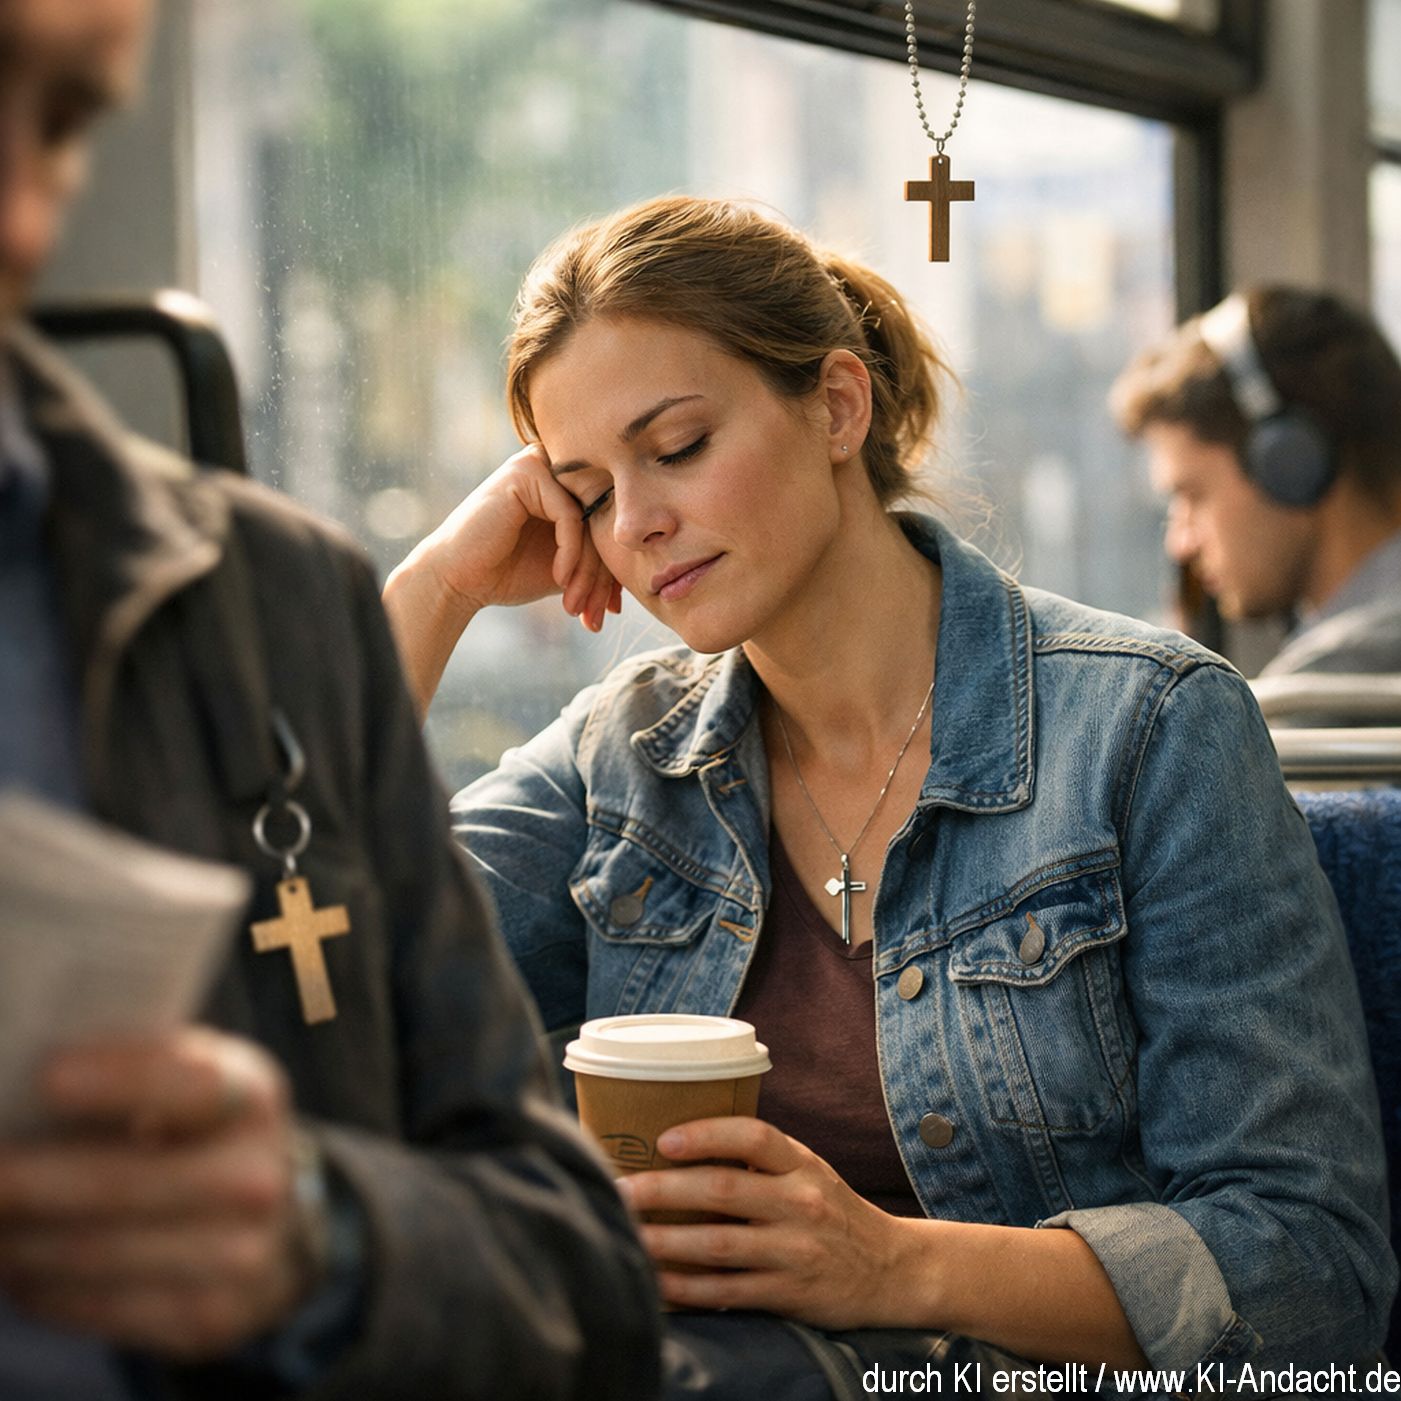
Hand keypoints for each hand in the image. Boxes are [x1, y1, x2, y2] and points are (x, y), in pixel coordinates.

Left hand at [0, 1028, 318, 1360]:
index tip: (46, 1078)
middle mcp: (256, 1178)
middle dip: (26, 1179)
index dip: (119, 1081)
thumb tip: (22, 1085)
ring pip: (92, 1252)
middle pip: (119, 1182)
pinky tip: (15, 1261)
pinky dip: (37, 1284)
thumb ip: (134, 1071)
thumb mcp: (195, 1081)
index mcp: (252, 1098)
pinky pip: (94, 1306)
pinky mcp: (206, 1318)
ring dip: (17, 1239)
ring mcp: (238, 1256)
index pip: (190, 1085)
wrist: (276, 1222)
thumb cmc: (200, 1131)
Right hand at [400, 444, 621, 630]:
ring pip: (590, 521)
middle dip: (603, 576)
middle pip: (603, 521)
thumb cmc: (508, 573)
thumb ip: (598, 559)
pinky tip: (560, 580)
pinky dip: (570, 553)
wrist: (460, 579)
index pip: (607, 525)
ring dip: (588, 571)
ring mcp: (541, 464)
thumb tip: (642, 572)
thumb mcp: (567, 568)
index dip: (612, 571)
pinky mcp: (528, 472)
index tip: (609, 610)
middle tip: (598, 615)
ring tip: (576, 605)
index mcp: (566, 486)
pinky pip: (570, 516)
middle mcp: (556, 468)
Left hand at [615, 1116, 910, 1328]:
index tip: (662, 1140)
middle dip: (663, 1190)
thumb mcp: (809, 1172)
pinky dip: (688, 1287)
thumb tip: (681, 1144)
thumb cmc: (833, 1212)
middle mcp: (800, 1203)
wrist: (892, 1270)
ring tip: (626, 1232)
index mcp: (803, 1164)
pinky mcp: (790, 1293)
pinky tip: (658, 1281)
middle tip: (620, 1188)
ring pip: (718, 1244)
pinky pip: (728, 1290)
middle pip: (723, 1189)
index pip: (754, 1136)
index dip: (706, 1133)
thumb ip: (761, 1160)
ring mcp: (795, 1251)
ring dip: (665, 1240)